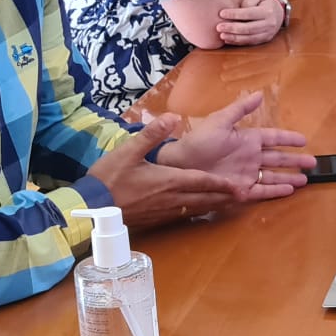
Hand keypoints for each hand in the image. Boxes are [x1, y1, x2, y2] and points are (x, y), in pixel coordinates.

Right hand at [85, 115, 248, 227]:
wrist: (91, 207)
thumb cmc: (110, 177)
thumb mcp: (129, 151)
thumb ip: (152, 134)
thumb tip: (173, 117)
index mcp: (169, 180)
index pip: (203, 181)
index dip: (223, 184)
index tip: (241, 186)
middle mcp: (172, 198)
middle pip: (205, 198)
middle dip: (225, 197)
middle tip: (245, 197)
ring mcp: (165, 211)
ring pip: (196, 209)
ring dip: (214, 206)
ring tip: (228, 204)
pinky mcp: (156, 218)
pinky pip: (183, 215)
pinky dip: (197, 212)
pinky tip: (198, 210)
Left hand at [154, 91, 316, 201]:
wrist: (179, 165)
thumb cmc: (198, 141)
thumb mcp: (220, 121)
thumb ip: (240, 109)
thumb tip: (259, 94)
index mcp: (247, 139)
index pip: (273, 138)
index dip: (288, 139)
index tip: (304, 140)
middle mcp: (250, 157)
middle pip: (278, 159)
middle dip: (295, 161)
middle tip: (313, 163)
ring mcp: (246, 174)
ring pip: (273, 176)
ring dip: (289, 177)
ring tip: (305, 179)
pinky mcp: (241, 189)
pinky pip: (262, 190)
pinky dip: (276, 191)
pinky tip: (289, 190)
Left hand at [214, 0, 282, 46]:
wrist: (278, 13)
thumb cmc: (263, 2)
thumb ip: (248, 1)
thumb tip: (238, 10)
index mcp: (267, 11)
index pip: (249, 13)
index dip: (234, 14)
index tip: (221, 13)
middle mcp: (269, 24)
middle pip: (248, 28)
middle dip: (232, 28)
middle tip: (219, 27)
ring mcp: (268, 33)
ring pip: (249, 38)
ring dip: (234, 38)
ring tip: (221, 35)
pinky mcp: (265, 40)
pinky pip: (250, 43)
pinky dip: (238, 42)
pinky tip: (228, 39)